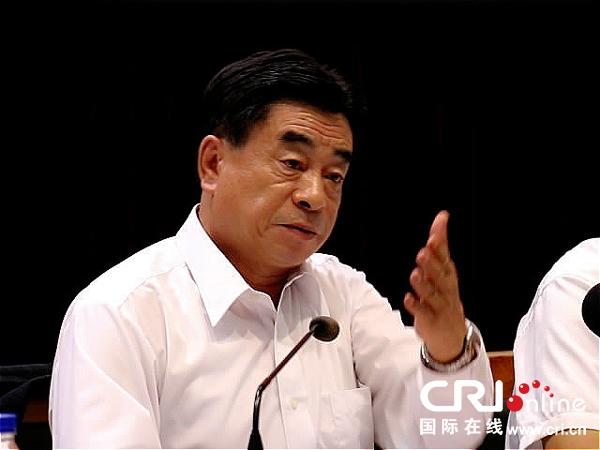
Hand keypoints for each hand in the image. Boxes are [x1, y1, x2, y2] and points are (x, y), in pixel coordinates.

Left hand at [403, 211, 466, 362]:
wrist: (452, 336)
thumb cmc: (444, 297)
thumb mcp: (442, 272)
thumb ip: (438, 247)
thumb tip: (441, 217)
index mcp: (448, 275)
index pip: (445, 255)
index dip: (442, 240)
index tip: (439, 223)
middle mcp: (447, 289)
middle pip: (441, 275)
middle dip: (433, 264)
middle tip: (424, 252)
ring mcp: (440, 306)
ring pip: (432, 294)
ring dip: (423, 284)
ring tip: (415, 274)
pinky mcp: (432, 321)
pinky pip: (424, 313)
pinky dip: (416, 306)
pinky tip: (408, 298)